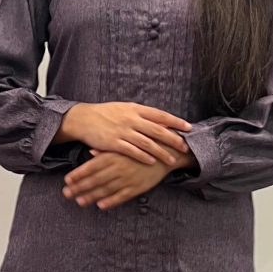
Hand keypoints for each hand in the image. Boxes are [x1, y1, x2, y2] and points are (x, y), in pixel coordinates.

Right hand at [54, 101, 192, 165]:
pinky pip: (132, 151)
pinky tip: (152, 162)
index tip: (188, 127)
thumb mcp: (125, 109)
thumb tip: (160, 119)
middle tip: (184, 147)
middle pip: (157, 130)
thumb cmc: (106, 114)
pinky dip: (143, 156)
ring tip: (171, 160)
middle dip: (173, 139)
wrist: (84, 119)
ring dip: (161, 152)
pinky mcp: (114, 143)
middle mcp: (131, 119)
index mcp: (135, 109)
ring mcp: (123, 131)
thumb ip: (142, 115)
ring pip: (147, 142)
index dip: (175, 121)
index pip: (160, 115)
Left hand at [62, 147, 195, 208]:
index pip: (91, 166)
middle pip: (95, 180)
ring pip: (106, 189)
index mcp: (113, 155)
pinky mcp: (137, 187)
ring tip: (79, 201)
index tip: (66, 180)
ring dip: (91, 196)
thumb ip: (106, 149)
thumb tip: (90, 151)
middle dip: (79, 187)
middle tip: (66, 194)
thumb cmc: (141, 146)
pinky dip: (111, 201)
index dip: (77, 174)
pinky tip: (101, 205)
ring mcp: (127, 179)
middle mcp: (118, 167)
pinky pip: (122, 196)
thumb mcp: (123, 143)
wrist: (165, 153)